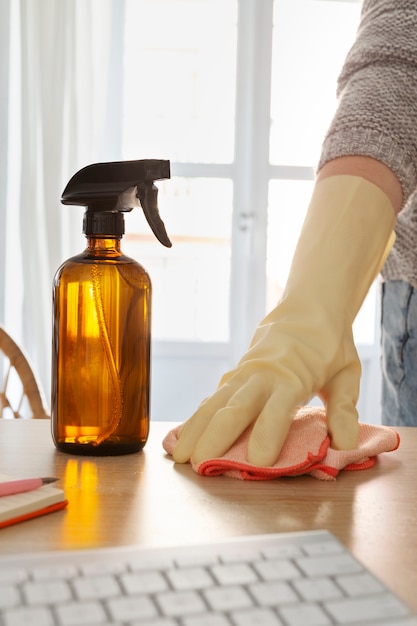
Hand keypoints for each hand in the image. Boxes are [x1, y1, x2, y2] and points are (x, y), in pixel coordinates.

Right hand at [173, 176, 395, 466]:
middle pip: (236, 407)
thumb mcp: (346, 375)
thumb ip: (344, 410)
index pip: (278, 409)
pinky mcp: (234, 377)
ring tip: (179, 456)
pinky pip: (212, 399)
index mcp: (292, 377)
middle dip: (217, 436)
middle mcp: (261, 376)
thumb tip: (344, 445)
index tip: (258, 462)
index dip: (268, 434)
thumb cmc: (329, 347)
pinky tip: (182, 437)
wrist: (307, 311)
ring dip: (196, 429)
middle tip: (201, 464)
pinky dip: (196, 418)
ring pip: (215, 402)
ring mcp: (243, 374)